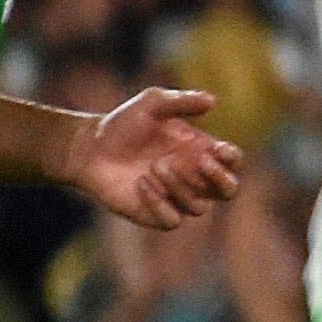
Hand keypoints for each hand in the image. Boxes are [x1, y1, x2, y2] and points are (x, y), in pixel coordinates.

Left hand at [75, 87, 246, 229]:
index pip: (233, 162)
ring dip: (180, 186)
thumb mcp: (151, 103)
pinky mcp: (155, 215)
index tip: (219, 149)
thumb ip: (181, 101)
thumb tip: (213, 101)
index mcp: (200, 152)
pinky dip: (159, 204)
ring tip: (155, 166)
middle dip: (221, 180)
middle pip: (228, 191)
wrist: (88, 149)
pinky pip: (172, 220)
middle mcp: (193, 178)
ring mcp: (176, 199)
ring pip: (200, 207)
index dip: (233, 159)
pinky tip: (141, 183)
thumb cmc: (123, 124)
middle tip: (200, 162)